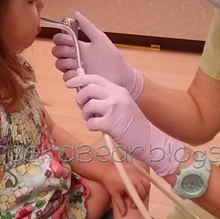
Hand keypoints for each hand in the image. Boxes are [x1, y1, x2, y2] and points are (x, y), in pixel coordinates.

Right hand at [51, 11, 143, 98]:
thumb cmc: (111, 57)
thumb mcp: (99, 38)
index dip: (60, 39)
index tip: (69, 40)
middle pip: (56, 52)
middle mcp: (74, 57)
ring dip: (68, 63)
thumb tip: (75, 13)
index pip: (60, 40)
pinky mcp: (76, 81)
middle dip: (64, 51)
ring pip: (59, 64)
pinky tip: (81, 73)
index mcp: (78, 45)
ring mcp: (74, 69)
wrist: (119, 75)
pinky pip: (65, 77)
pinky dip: (71, 74)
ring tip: (81, 64)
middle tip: (76, 53)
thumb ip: (87, 26)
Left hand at [67, 74, 183, 176]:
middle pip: (89, 89)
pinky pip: (91, 122)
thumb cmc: (134, 126)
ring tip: (93, 120)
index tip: (69, 83)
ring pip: (88, 105)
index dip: (79, 79)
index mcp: (119, 90)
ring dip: (86, 114)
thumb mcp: (123, 106)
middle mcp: (117, 95)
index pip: (95, 78)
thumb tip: (84, 96)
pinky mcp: (111, 123)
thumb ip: (107, 99)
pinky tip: (100, 129)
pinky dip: (91, 126)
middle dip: (80, 98)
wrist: (150, 140)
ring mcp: (114, 109)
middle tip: (84, 109)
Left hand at [100, 162, 149, 215]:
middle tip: (132, 202)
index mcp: (132, 183)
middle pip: (144, 191)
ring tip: (136, 195)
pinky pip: (145, 180)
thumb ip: (120, 204)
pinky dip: (144, 185)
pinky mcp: (137, 172)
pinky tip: (137, 189)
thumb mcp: (115, 194)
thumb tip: (123, 214)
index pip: (139, 196)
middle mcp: (137, 178)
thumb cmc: (110, 181)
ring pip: (147, 185)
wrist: (106, 169)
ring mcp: (138, 174)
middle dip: (140, 198)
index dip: (136, 203)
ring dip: (144, 191)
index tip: (131, 206)